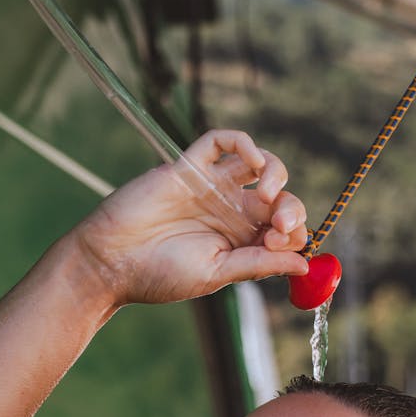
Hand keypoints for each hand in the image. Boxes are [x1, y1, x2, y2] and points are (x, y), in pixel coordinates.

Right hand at [74, 130, 308, 306]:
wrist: (111, 261)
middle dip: (291, 208)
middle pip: (279, 197)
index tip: (282, 242)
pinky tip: (254, 163)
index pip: (284, 229)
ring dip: (277, 174)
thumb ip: (259, 264)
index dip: (294, 232)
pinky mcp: (189, 167)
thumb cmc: (160, 274)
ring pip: (258, 165)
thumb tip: (304, 266)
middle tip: (280, 223)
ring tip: (271, 195)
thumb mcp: (217, 273)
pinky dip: (244, 144)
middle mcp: (231, 212)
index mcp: (240, 241)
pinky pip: (221, 142)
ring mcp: (212, 187)